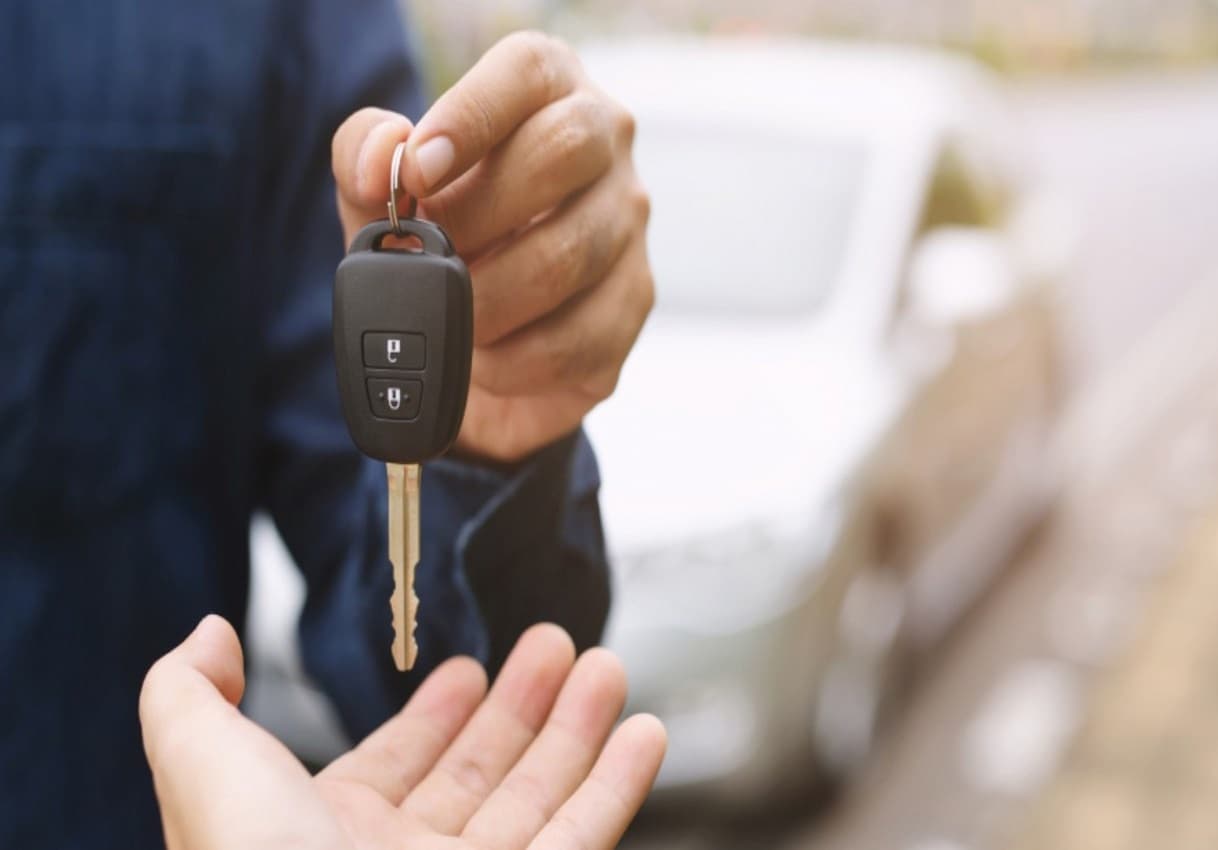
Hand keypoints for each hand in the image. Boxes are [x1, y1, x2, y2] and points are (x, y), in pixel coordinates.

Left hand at [139, 616, 665, 849]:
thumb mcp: (203, 767)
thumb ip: (191, 694)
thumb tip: (213, 630)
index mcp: (324, 835)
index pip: (395, 765)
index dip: (433, 715)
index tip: (468, 669)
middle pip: (478, 773)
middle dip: (520, 705)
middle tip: (556, 646)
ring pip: (538, 799)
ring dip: (577, 730)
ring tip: (605, 667)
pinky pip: (584, 838)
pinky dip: (619, 785)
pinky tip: (642, 733)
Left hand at [333, 31, 653, 462]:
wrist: (482, 338)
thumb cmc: (440, 237)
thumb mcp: (382, 192)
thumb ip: (364, 156)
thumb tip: (382, 157)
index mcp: (547, 90)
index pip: (529, 70)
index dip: (471, 115)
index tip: (417, 170)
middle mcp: (605, 145)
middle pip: (566, 148)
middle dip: (479, 211)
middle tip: (432, 253)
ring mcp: (628, 224)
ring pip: (568, 254)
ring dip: (487, 298)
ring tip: (450, 315)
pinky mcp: (633, 302)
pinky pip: (575, 336)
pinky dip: (510, 358)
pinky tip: (484, 356)